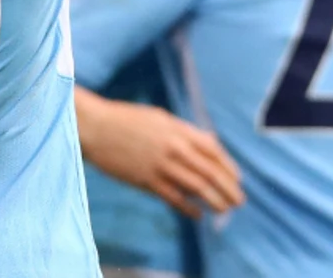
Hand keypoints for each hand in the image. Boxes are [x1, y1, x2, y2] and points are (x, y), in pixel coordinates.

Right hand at [78, 91, 243, 218]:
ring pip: (197, 188)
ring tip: (224, 210)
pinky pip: (174, 198)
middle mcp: (174, 148)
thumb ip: (185, 131)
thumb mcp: (159, 118)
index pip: (214, 151)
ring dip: (215, 202)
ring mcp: (160, 165)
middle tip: (238, 201)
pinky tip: (197, 214)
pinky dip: (189, 208)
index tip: (237, 179)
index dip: (229, 167)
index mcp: (178, 130)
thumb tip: (210, 142)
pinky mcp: (146, 180)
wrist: (94, 127)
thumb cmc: (125, 119)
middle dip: (229, 189)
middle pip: (210, 172)